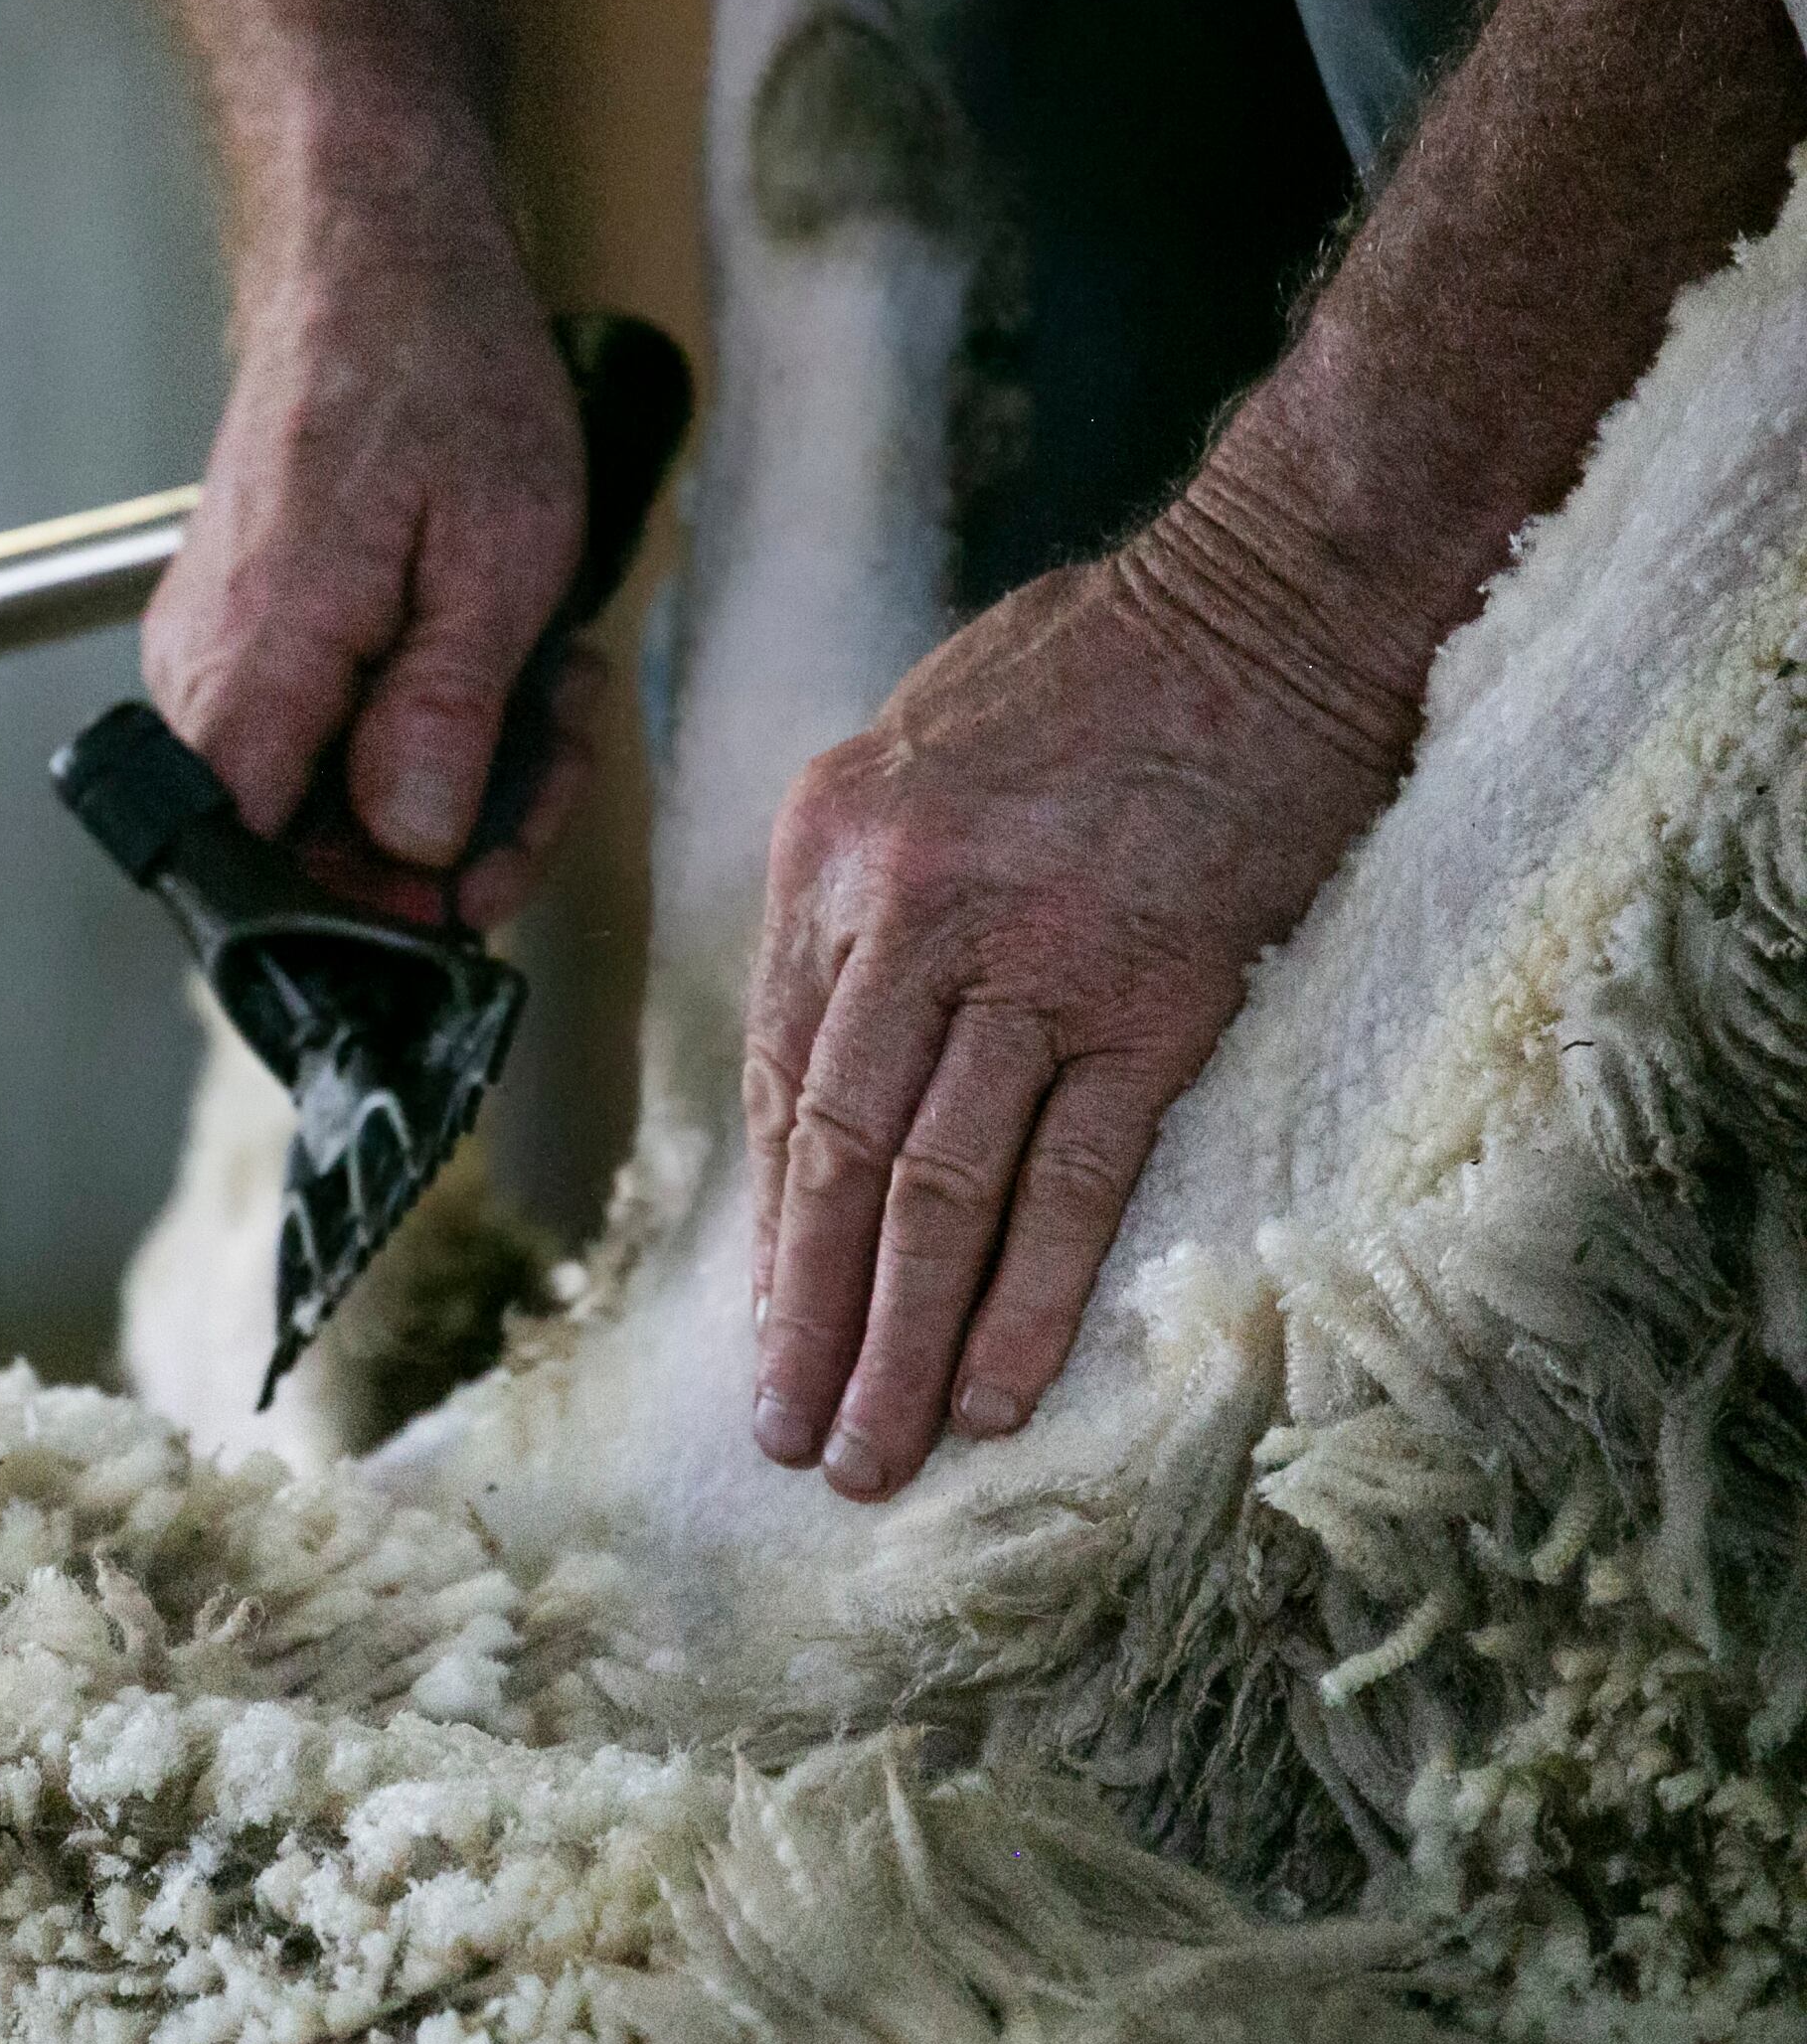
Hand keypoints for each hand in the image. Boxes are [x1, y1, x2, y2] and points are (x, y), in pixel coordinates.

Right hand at [141, 177, 592, 930]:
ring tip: (546, 677)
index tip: (482, 885)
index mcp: (252, 676)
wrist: (374, 257)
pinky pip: (335, 731)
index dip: (383, 916)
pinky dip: (428, 714)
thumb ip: (448, 720)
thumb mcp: (497, 557)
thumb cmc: (437, 376)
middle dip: (460, 833)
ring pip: (342, 798)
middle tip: (559, 747)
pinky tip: (493, 650)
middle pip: (320, 855)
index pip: (272, 886)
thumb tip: (417, 850)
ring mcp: (218, 661)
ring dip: (463, 768)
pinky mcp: (248, 637)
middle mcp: (204, 684)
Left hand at [742, 527, 1421, 1498]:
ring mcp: (1024, 955)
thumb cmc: (1102, 661)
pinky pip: (1069, 1176)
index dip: (772, 1221)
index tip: (768, 1323)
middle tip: (788, 1439)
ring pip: (932, 1189)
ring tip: (874, 1456)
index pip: (775, 1076)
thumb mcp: (916, 740)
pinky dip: (1030, 1294)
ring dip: (899, 1338)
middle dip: (805, 1314)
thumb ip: (869, 886)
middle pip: (829, 1153)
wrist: (1276, 586)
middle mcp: (897, 907)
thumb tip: (839, 1032)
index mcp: (822, 849)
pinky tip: (996, 1390)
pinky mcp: (1151, 993)